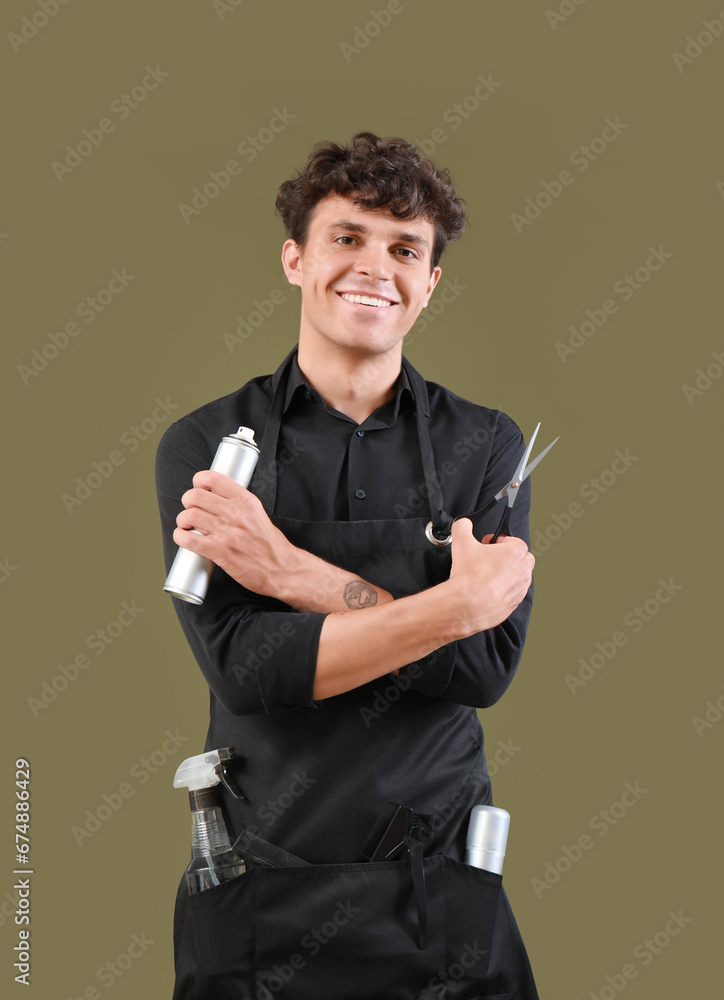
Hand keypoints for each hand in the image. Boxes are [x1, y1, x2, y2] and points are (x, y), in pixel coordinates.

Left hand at [173, 470, 295, 597]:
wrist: (282, 570)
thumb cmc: (271, 546)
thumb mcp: (259, 515)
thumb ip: (239, 505)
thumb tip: (216, 499)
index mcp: (247, 501)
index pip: (213, 479)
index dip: (199, 481)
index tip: (198, 488)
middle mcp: (236, 514)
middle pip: (195, 496)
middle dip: (187, 502)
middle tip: (190, 509)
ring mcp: (227, 533)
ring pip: (189, 516)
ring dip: (183, 520)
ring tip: (187, 525)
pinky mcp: (220, 552)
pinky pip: (189, 539)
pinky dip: (180, 537)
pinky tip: (183, 537)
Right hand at [446, 517, 533, 636]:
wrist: (466, 606)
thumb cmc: (468, 578)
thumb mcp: (461, 542)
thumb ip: (463, 527)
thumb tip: (463, 524)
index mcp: (515, 553)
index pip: (516, 541)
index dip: (501, 541)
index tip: (490, 544)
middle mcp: (522, 571)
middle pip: (523, 558)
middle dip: (509, 557)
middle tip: (491, 558)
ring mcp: (519, 589)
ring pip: (520, 577)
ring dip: (509, 574)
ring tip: (489, 575)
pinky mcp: (514, 604)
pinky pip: (514, 593)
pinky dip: (504, 591)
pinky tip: (488, 590)